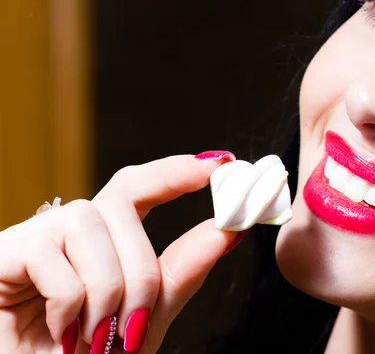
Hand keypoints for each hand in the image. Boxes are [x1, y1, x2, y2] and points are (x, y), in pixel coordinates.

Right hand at [0, 153, 239, 353]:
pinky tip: (60, 331)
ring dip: (105, 291)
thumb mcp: (145, 315)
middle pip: (120, 207)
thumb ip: (181, 272)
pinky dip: (68, 306)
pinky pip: (52, 259)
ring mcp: (33, 238)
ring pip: (88, 227)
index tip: (218, 165)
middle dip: (141, 272)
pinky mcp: (3, 253)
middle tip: (133, 325)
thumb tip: (226, 232)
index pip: (137, 187)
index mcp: (102, 240)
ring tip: (92, 335)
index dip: (174, 172)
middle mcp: (67, 230)